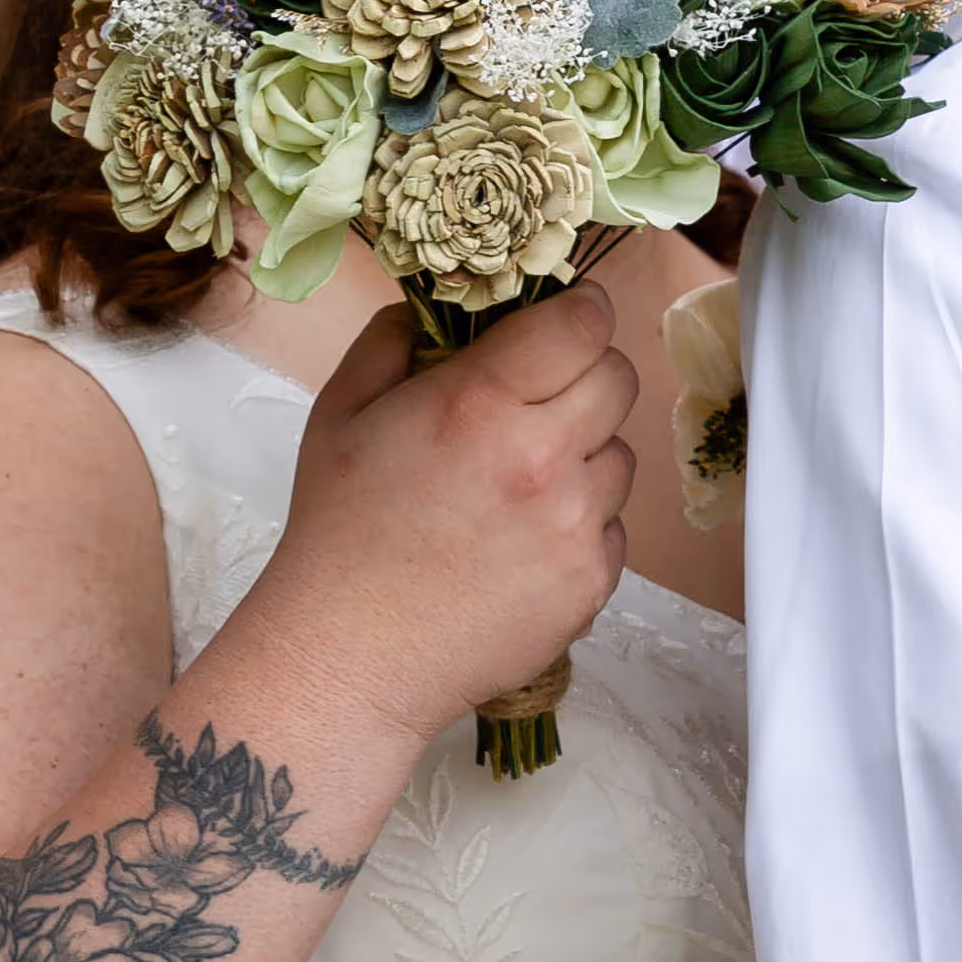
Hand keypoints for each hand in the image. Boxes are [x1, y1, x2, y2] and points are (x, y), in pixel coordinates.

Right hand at [248, 286, 638, 752]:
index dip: (581, 312)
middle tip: (543, 400)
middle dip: (587, 376)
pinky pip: (614, 527)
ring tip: (522, 485)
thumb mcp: (341, 412)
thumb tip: (436, 308)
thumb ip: (392, 340)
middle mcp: (541, 458)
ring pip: (622, 456)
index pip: (584, 323)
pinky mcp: (590, 582)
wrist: (353, 654)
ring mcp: (574, 525)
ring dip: (585, 456)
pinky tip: (524, 543)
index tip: (566, 322)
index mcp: (480, 403)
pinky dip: (582, 525)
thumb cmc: (339, 533)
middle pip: (620, 379)